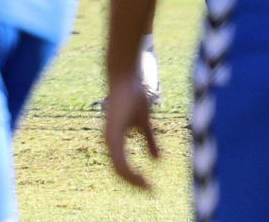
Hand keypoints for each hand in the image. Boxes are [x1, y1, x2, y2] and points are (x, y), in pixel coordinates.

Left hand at [103, 75, 159, 189]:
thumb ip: (150, 141)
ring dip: (133, 180)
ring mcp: (109, 139)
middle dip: (135, 184)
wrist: (125, 77)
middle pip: (119, 173)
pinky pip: (119, 160)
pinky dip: (130, 171)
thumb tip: (158, 160)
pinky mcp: (112, 134)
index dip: (135, 179)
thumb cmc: (133, 96)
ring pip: (118, 170)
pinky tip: (141, 174)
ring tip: (147, 187)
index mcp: (115, 141)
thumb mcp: (145, 122)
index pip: (122, 168)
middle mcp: (109, 142)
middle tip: (151, 191)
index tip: (150, 186)